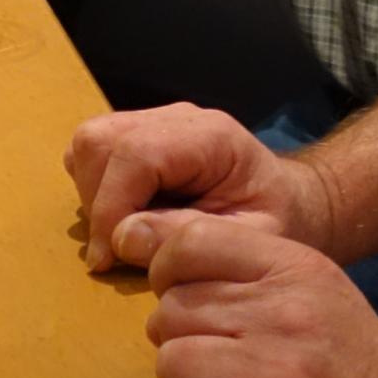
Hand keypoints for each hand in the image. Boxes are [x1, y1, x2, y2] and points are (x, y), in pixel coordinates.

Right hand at [68, 101, 332, 271]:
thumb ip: (189, 237)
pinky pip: (94, 151)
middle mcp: (178, 120)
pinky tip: (125, 215)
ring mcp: (155, 123)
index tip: (107, 258)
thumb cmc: (275, 222)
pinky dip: (95, 185)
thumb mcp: (248, 241)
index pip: (136, 153)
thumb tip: (123, 238)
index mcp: (211, 138)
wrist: (288, 203)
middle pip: (101, 140)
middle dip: (98, 201)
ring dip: (93, 193)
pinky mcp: (140, 136)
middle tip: (118, 249)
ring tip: (123, 232)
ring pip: (90, 141)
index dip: (110, 206)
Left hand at [142, 213, 377, 377]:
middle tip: (218, 370)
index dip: (170, 272)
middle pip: (172, 310)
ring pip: (171, 365)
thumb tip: (170, 271)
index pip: (192, 240)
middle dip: (183, 342)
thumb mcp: (323, 299)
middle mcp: (278, 312)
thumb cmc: (365, 377)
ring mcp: (266, 372)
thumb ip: (256, 279)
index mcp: (295, 270)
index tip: (183, 301)